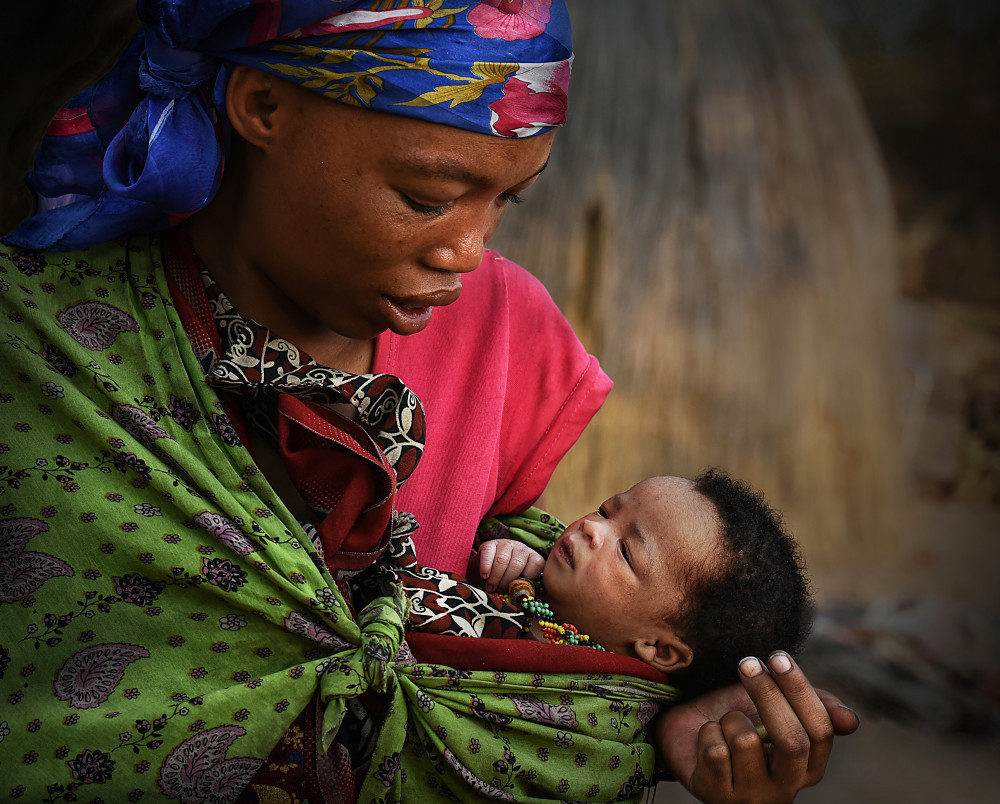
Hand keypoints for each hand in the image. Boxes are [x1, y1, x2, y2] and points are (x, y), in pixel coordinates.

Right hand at [477, 538, 544, 592]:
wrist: (486, 569)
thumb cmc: (506, 579)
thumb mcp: (518, 583)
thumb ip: (525, 589)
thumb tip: (529, 598)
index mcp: (533, 557)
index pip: (536, 565)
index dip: (526, 579)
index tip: (516, 590)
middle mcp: (521, 548)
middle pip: (516, 564)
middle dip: (507, 581)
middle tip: (499, 591)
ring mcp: (506, 544)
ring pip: (502, 560)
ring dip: (495, 577)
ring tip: (491, 587)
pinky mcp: (490, 543)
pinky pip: (488, 553)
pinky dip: (486, 567)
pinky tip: (484, 576)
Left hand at [654, 652, 859, 803]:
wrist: (686, 731)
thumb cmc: (740, 717)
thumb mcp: (776, 705)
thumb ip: (814, 706)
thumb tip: (852, 721)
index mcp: (808, 767)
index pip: (821, 732)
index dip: (800, 691)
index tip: (777, 656)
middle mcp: (785, 789)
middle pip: (791, 741)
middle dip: (767, 694)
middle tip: (747, 663)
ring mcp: (751, 797)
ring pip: (746, 742)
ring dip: (729, 718)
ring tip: (725, 722)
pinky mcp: (717, 795)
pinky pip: (716, 751)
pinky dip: (708, 732)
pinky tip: (708, 739)